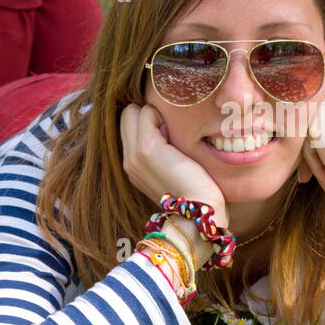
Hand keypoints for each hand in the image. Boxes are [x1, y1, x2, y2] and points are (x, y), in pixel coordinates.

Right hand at [120, 102, 228, 227]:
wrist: (198, 213)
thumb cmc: (195, 193)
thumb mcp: (173, 172)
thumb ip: (165, 155)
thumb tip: (168, 131)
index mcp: (133, 167)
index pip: (128, 128)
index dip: (146, 121)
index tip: (168, 128)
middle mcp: (129, 161)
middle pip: (126, 116)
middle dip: (146, 113)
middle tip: (170, 123)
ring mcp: (135, 155)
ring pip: (133, 112)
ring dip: (154, 112)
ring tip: (173, 125)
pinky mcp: (147, 149)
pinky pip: (145, 113)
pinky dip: (160, 112)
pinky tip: (176, 126)